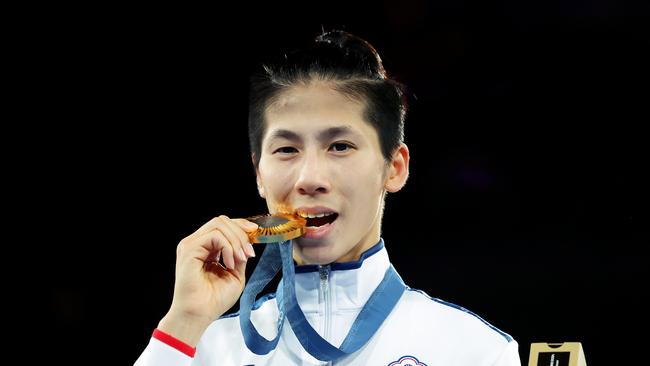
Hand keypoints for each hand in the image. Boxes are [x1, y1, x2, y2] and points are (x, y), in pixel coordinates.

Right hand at [158, 215, 257, 345]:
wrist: (199, 315)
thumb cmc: (213, 301)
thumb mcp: (235, 275)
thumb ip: (239, 256)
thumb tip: (248, 243)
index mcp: (205, 249)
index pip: (223, 226)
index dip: (241, 226)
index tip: (256, 233)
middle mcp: (196, 243)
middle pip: (222, 221)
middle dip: (241, 233)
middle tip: (249, 252)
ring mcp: (191, 245)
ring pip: (219, 224)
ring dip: (236, 240)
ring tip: (240, 259)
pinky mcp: (189, 249)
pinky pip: (215, 235)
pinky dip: (228, 247)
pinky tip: (230, 263)